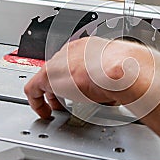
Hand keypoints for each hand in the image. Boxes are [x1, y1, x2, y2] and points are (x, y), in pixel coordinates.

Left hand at [24, 37, 156, 118]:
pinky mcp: (49, 76)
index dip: (72, 77)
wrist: (120, 69)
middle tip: (63, 100)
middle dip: (60, 86)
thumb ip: (113, 77)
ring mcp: (59, 62)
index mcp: (88, 47)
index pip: (72, 60)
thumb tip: (119, 89)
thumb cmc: (125, 69)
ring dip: (50, 94)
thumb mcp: (118, 71)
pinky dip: (37, 102)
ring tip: (53, 107)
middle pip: (58, 68)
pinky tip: (43, 112)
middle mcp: (71, 51)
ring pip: (46, 79)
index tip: (75, 89)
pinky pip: (34, 89)